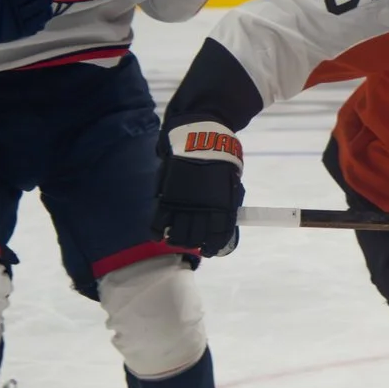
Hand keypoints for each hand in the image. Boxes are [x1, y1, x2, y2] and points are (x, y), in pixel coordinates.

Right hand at [155, 122, 243, 256]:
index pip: (218, 234)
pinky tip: (158, 235)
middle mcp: (202, 208)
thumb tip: (228, 218)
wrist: (198, 138)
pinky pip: (158, 220)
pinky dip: (157, 231)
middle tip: (192, 243)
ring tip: (176, 240)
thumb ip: (228, 200)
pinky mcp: (167, 197)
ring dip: (177, 240)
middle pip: (195, 237)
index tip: (210, 250)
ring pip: (177, 233)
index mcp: (222, 205)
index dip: (213, 246)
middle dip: (193, 243)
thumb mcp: (231, 180)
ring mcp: (183, 204)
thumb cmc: (220, 159)